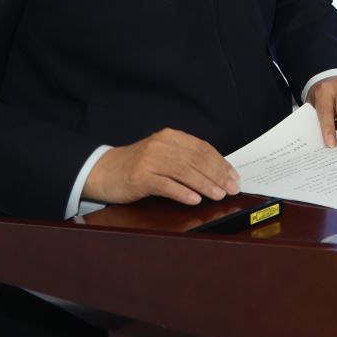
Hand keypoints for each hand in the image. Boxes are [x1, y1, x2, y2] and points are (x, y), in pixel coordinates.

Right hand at [83, 127, 240, 205]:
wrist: (103, 170)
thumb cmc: (137, 165)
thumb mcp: (162, 155)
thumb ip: (185, 159)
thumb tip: (217, 174)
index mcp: (171, 137)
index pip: (203, 148)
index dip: (221, 163)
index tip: (234, 176)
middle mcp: (161, 145)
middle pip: (196, 160)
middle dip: (217, 175)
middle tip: (232, 188)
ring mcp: (150, 160)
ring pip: (184, 172)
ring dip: (204, 184)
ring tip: (218, 194)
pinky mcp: (140, 177)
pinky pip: (165, 185)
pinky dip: (182, 192)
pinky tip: (194, 200)